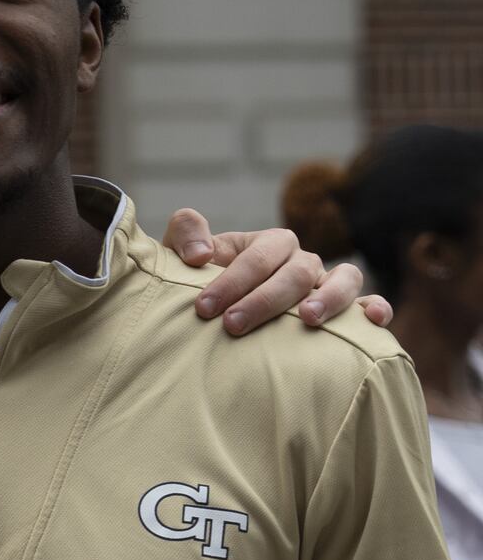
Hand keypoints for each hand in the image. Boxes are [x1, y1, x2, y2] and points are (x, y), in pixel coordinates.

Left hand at [161, 208, 392, 335]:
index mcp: (268, 245)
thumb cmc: (201, 283)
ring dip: (329, 297)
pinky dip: (375, 308)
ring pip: (344, 278)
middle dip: (264, 299)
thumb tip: (200, 255)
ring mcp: (327, 284)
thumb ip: (185, 235)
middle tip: (233, 324)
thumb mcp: (183, 255)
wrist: (221, 313)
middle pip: (296, 272)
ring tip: (307, 319)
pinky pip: (367, 304)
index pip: (258, 256)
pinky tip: (371, 320)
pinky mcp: (344, 310)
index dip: (232, 280)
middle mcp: (302, 261)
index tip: (204, 308)